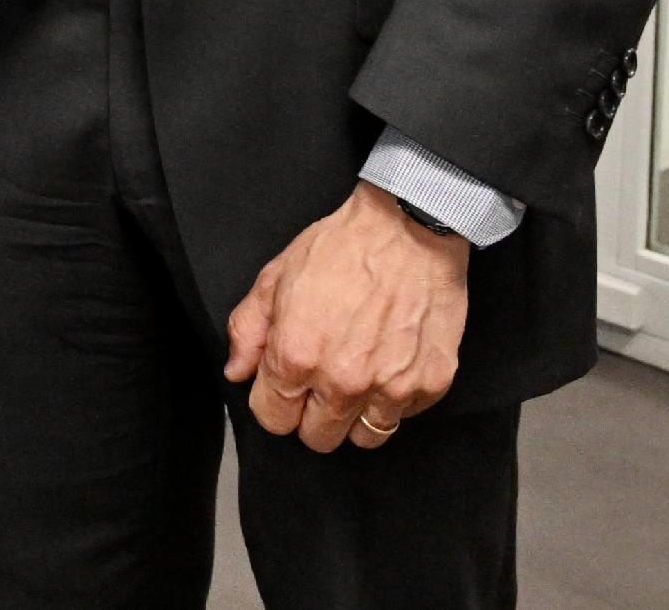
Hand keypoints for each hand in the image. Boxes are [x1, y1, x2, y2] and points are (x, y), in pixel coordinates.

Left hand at [225, 182, 469, 451]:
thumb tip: (237, 371)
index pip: (273, 419)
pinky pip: (404, 417)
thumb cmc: (341, 248)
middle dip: (312, 415)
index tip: (283, 387)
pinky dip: (394, 399)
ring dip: (355, 415)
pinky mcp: (431, 384)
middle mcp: (344, 381)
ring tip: (356, 377)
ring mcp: (391, 388)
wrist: (409, 229)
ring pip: (363, 438)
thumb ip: (248, 331)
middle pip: (318, 438)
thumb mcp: (275, 278)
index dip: (274, 403)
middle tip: (319, 382)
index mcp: (297, 356)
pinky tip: (388, 363)